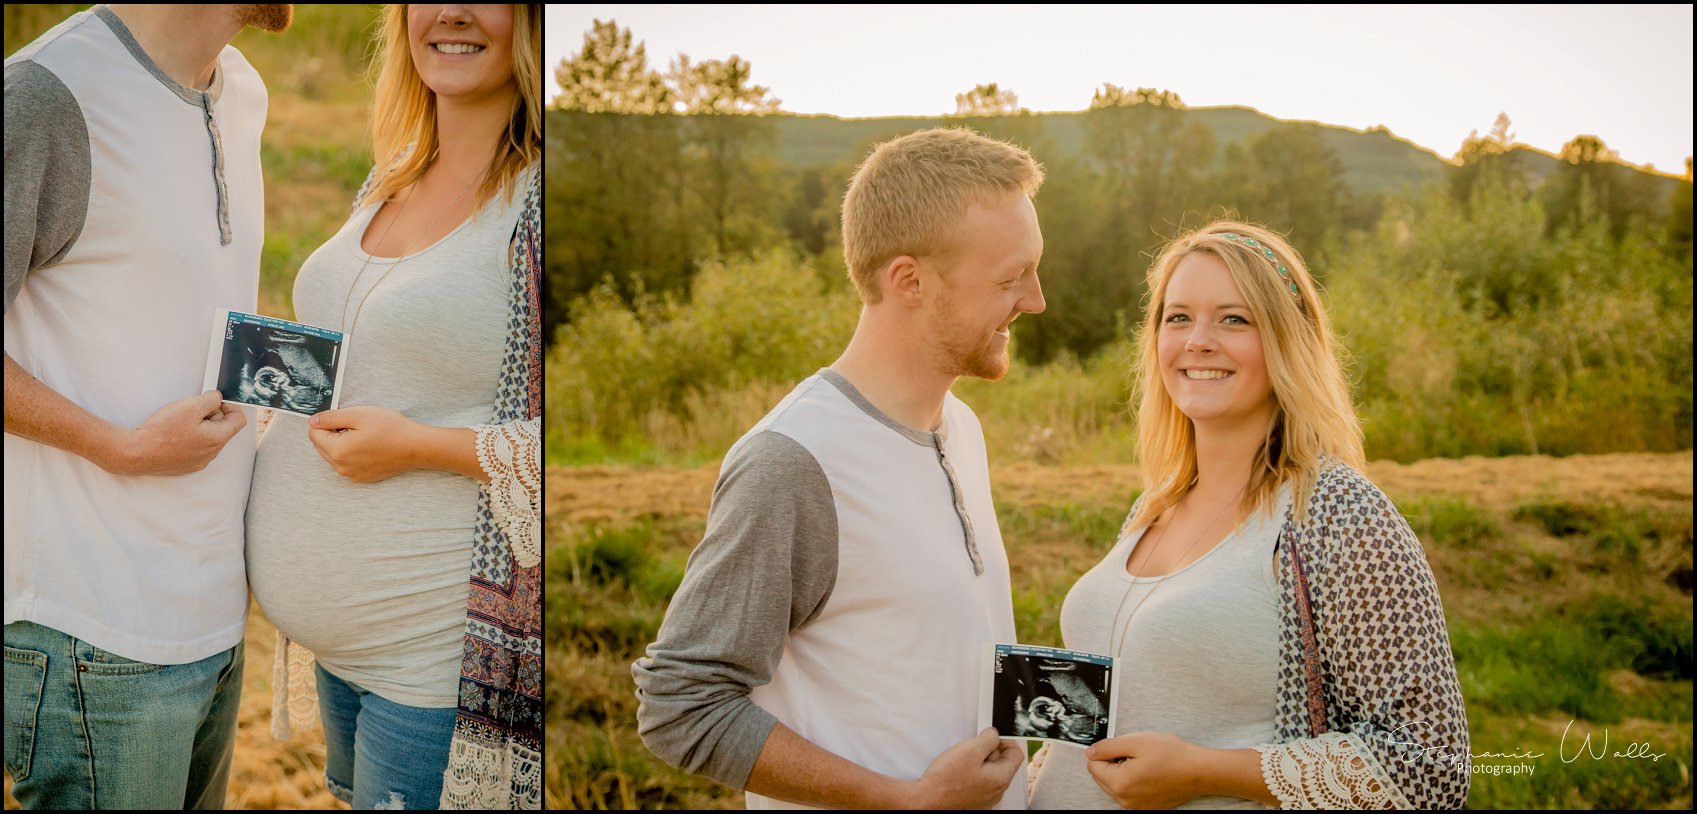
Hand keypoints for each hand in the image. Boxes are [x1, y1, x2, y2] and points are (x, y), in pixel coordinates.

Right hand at [105, 390, 245, 474]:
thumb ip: (211, 400)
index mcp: (217, 440)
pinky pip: (196, 447)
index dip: (230, 406)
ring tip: (180, 421)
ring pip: (208, 437)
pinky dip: (189, 436)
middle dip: (211, 414)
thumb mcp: (191, 406)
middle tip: (191, 409)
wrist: (136, 452)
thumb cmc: (162, 431)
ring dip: (200, 425)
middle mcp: (212, 454)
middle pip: (223, 428)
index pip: (239, 420)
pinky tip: (174, 433)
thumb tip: (218, 399)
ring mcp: (199, 461)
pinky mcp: (186, 465)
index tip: (214, 400)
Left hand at [307, 405, 421, 482]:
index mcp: (338, 450)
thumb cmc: (392, 429)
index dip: (326, 421)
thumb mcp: (359, 415)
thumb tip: (313, 421)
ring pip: (333, 455)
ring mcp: (351, 474)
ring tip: (363, 436)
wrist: (416, 447)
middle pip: (321, 445)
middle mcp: (341, 467)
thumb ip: (331, 417)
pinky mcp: (360, 477)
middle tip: (355, 426)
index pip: (314, 433)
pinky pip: (345, 464)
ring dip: (341, 443)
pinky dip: (351, 454)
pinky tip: (368, 447)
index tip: (344, 418)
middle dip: (332, 433)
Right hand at [911, 727, 1021, 808]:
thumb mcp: (970, 749)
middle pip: (1002, 763)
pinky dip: (972, 774)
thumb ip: (989, 738)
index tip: (992, 736)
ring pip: (989, 772)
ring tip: (961, 761)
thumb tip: (994, 735)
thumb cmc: (946, 780)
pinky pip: (979, 782)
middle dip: (989, 751)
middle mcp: (996, 792)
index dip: (1004, 741)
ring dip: (979, 762)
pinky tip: (958, 772)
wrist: (927, 800)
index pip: (1016, 754)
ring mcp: (986, 798)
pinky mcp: (974, 801)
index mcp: (1001, 779)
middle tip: (971, 748)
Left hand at [1085, 732, 1201, 808]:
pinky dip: (1131, 781)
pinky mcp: (1144, 807)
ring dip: (1120, 771)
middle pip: (1101, 777)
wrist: (1198, 771)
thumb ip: (1108, 747)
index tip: (1119, 746)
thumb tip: (1091, 752)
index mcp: (1120, 783)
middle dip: (1110, 762)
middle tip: (1132, 753)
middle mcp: (1125, 799)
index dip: (1103, 751)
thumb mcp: (1136, 742)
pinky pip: (1127, 792)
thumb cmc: (1172, 755)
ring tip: (1142, 762)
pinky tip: (1147, 772)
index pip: (1093, 765)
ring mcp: (1135, 806)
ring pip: (1113, 785)